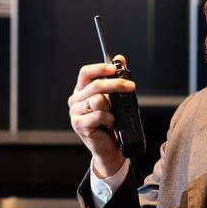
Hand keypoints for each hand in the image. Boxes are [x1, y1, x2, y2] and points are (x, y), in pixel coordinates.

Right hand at [68, 56, 133, 177]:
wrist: (109, 149)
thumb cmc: (112, 123)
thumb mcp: (115, 99)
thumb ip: (115, 79)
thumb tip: (120, 58)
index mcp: (81, 91)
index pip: (85, 73)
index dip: (100, 68)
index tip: (115, 68)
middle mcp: (75, 100)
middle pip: (96, 85)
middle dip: (116, 84)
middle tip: (131, 86)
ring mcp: (75, 113)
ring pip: (99, 100)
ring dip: (112, 109)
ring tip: (112, 117)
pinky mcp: (79, 125)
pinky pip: (100, 114)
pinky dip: (110, 120)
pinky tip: (109, 125)